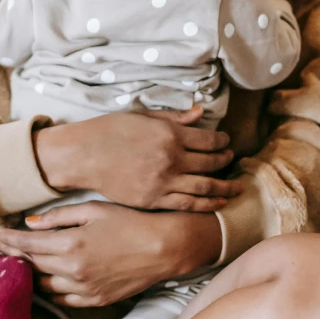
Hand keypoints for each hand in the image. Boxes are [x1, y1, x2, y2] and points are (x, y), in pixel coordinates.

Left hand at [0, 202, 221, 306]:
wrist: (163, 247)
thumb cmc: (130, 221)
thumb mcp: (94, 209)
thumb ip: (59, 216)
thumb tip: (31, 223)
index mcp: (71, 244)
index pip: (28, 244)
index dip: (8, 239)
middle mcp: (73, 270)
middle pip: (31, 266)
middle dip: (12, 255)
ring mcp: (84, 289)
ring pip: (43, 286)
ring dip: (28, 274)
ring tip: (17, 263)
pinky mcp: (95, 300)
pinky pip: (62, 298)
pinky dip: (48, 289)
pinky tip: (43, 279)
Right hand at [35, 107, 241, 212]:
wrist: (83, 155)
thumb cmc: (110, 130)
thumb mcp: (143, 116)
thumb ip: (175, 117)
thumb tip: (200, 113)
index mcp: (170, 134)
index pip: (209, 139)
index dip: (222, 141)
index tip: (226, 141)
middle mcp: (171, 159)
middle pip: (211, 163)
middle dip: (226, 160)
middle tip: (231, 159)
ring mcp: (163, 182)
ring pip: (205, 187)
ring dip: (225, 186)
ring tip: (236, 186)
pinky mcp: (154, 201)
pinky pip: (188, 204)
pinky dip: (207, 205)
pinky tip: (218, 203)